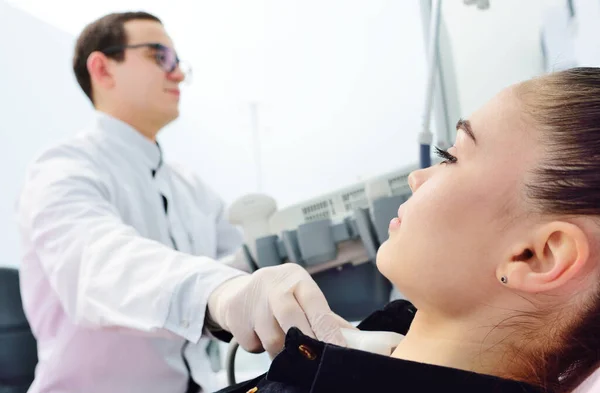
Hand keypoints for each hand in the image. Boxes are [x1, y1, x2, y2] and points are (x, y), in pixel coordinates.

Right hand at [207, 263, 354, 356]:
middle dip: (304, 343)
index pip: (316, 305)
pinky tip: (259, 336)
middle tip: (314, 361)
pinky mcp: (234, 313)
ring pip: (272, 339)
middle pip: (291, 319)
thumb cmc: (282, 298)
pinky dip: (259, 347)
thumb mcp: (303, 298)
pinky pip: (253, 344)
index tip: (339, 350)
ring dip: (281, 351)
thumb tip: (357, 341)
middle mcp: (274, 284)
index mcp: (298, 279)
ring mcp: (253, 298)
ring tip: (283, 347)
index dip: (328, 330)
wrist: (238, 292)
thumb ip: (326, 318)